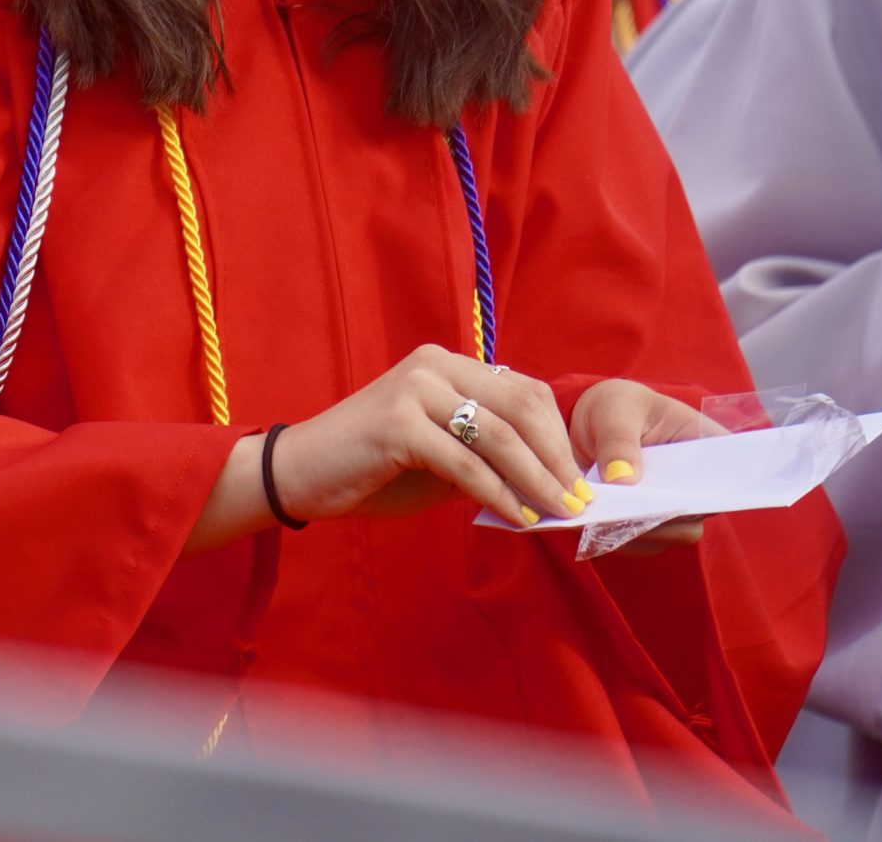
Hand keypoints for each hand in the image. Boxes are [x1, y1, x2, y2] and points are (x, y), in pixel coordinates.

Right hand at [270, 345, 592, 529]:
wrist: (300, 474)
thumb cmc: (372, 468)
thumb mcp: (440, 456)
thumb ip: (485, 456)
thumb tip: (549, 483)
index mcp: (446, 364)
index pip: (524, 391)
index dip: (559, 436)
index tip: (581, 478)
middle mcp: (434, 365)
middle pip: (521, 406)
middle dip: (558, 458)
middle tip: (581, 498)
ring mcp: (414, 389)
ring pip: (499, 435)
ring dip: (538, 479)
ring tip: (560, 512)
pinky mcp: (398, 423)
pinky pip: (465, 463)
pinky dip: (498, 494)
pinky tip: (517, 517)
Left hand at [570, 378, 722, 552]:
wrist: (593, 424)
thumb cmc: (618, 407)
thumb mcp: (616, 410)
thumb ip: (619, 440)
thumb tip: (623, 480)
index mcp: (707, 448)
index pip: (726, 475)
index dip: (713, 491)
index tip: (682, 498)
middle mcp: (698, 487)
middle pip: (693, 516)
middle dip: (658, 516)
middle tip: (622, 509)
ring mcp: (674, 510)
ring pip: (665, 535)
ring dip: (632, 529)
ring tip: (599, 514)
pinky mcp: (647, 527)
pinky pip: (636, 543)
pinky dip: (612, 537)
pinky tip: (590, 522)